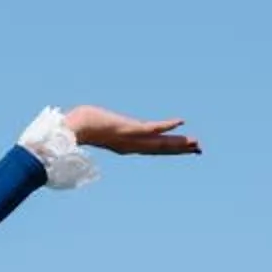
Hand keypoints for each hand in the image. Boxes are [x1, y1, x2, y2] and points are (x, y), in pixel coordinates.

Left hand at [62, 108, 200, 156]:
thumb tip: (96, 125)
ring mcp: (132, 138)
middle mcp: (132, 145)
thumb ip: (101, 129)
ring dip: (178, 142)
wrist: (72, 128)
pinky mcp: (129, 129)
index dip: (169, 149)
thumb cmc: (80, 126)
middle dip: (180, 148)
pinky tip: (181, 122)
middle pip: (161, 148)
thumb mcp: (97, 128)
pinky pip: (152, 128)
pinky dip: (166, 125)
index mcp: (126, 146)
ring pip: (160, 142)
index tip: (183, 149)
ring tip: (194, 142)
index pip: (152, 148)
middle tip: (199, 149)